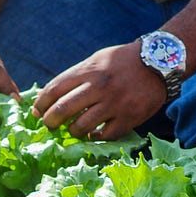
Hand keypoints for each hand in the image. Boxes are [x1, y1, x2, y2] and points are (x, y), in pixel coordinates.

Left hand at [33, 42, 165, 140]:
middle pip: (62, 110)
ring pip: (81, 127)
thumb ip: (76, 76)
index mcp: (89, 70)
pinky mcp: (129, 117)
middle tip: (49, 125)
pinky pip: (104, 135)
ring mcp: (114, 103)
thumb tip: (49, 97)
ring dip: (72, 131)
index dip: (41, 104)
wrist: (159, 62)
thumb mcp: (97, 59)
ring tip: (73, 129)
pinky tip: (94, 133)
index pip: (54, 89)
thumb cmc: (122, 61)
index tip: (36, 111)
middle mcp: (99, 86)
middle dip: (50, 121)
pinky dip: (95, 137)